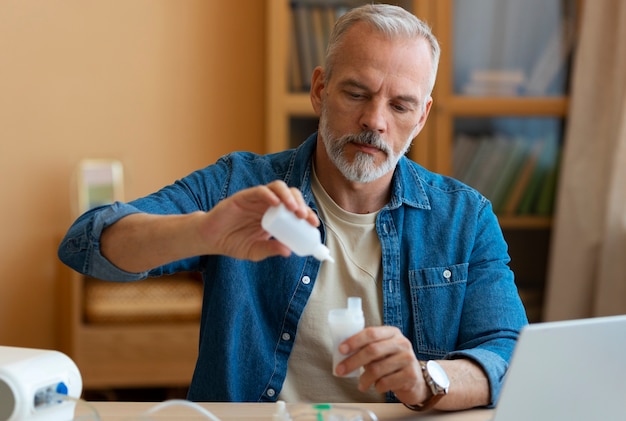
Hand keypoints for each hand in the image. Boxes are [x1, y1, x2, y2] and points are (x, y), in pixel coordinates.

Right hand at [201, 180, 318, 260]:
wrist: (211, 239)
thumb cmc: (234, 243)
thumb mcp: (255, 251)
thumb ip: (271, 249)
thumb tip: (288, 252)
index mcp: (275, 216)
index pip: (295, 210)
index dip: (307, 214)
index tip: (314, 224)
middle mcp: (268, 205)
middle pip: (290, 196)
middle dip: (301, 204)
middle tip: (305, 217)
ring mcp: (256, 199)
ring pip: (278, 188)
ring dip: (289, 196)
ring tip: (294, 209)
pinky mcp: (243, 197)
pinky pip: (259, 191)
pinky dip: (269, 194)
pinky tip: (275, 203)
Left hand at [334, 326, 428, 405]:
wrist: (415, 380)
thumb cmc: (392, 363)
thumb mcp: (382, 350)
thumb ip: (367, 348)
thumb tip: (344, 353)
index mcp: (392, 332)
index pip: (371, 333)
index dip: (354, 341)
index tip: (341, 349)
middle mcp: (402, 343)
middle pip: (372, 350)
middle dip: (353, 361)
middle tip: (341, 370)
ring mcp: (408, 359)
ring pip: (377, 369)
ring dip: (364, 379)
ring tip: (361, 385)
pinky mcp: (410, 375)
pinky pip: (385, 382)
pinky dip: (377, 387)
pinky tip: (377, 386)